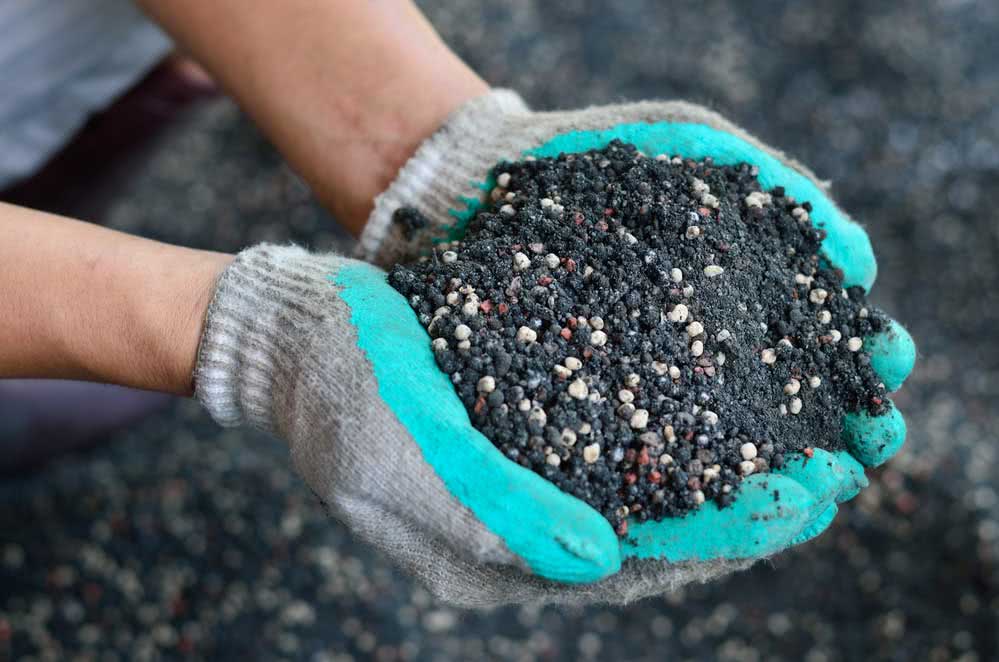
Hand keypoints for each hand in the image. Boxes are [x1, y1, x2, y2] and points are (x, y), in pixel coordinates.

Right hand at [348, 92, 915, 602]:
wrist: (295, 332)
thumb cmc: (333, 390)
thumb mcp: (393, 454)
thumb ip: (490, 512)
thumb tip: (597, 557)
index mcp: (489, 555)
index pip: (625, 565)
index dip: (713, 540)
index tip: (794, 505)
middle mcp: (524, 526)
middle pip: (655, 533)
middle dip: (741, 510)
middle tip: (829, 474)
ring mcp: (530, 476)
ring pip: (649, 485)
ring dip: (724, 465)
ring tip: (803, 434)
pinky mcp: (532, 425)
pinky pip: (622, 436)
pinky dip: (680, 420)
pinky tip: (726, 387)